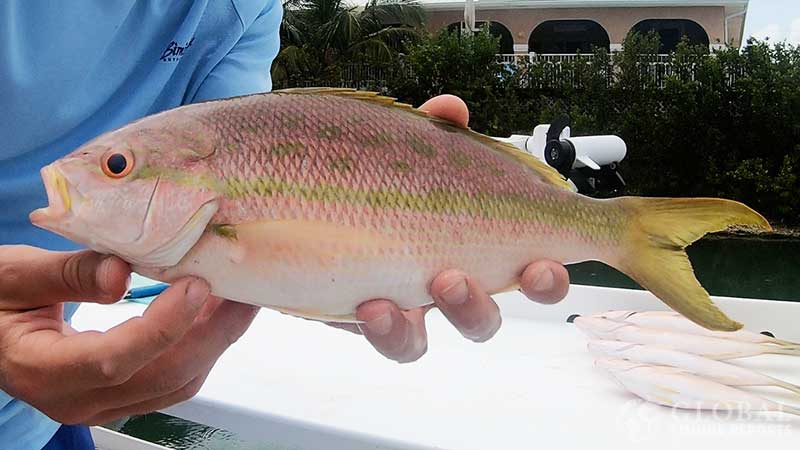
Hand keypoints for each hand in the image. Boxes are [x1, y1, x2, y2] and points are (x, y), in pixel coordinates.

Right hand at [0, 245, 257, 424]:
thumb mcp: (11, 277)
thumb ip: (65, 274)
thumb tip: (122, 272)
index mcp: (44, 370)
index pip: (115, 360)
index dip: (163, 326)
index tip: (197, 286)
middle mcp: (78, 399)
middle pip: (163, 376)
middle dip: (214, 333)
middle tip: (245, 288)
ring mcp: (103, 403)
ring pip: (176, 382)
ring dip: (215, 339)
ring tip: (239, 295)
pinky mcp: (120, 395)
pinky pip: (173, 378)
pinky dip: (201, 346)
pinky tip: (214, 311)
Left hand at [335, 95, 569, 362]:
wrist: (305, 195)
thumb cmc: (369, 174)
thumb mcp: (403, 148)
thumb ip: (431, 134)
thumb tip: (452, 108)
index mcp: (469, 243)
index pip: (525, 270)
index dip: (546, 278)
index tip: (546, 262)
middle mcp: (439, 282)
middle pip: (483, 317)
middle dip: (498, 301)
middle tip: (493, 284)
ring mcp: (402, 304)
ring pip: (435, 337)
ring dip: (453, 313)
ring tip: (443, 280)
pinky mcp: (366, 317)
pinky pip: (392, 341)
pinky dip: (390, 329)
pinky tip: (375, 304)